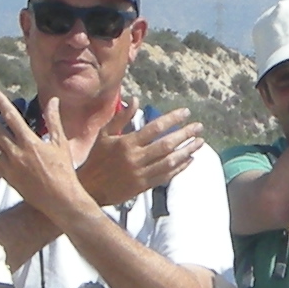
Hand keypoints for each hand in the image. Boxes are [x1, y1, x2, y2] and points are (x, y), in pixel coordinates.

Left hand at [0, 89, 92, 223]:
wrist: (60, 199)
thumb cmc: (64, 170)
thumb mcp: (60, 143)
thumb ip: (54, 120)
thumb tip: (52, 100)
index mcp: (31, 142)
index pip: (12, 116)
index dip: (1, 102)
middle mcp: (18, 153)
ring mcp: (11, 166)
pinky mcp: (8, 178)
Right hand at [75, 102, 207, 208]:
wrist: (89, 188)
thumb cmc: (96, 158)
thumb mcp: (104, 135)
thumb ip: (121, 117)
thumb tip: (136, 99)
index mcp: (127, 143)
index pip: (155, 128)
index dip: (172, 119)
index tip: (186, 112)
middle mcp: (136, 158)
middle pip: (167, 144)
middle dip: (185, 134)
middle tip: (199, 127)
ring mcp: (141, 174)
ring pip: (170, 161)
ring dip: (187, 151)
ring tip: (199, 142)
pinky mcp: (143, 186)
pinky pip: (166, 176)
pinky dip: (179, 168)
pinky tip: (189, 159)